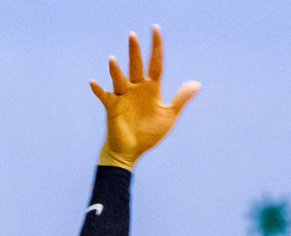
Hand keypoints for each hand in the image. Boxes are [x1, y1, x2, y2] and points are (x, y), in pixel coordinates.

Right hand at [90, 25, 199, 169]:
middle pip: (136, 66)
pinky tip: (93, 83)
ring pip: (119, 79)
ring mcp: (123, 97)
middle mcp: (136, 88)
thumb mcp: (168, 115)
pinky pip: (105, 96)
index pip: (155, 63)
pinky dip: (99, 90)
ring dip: (116, 70)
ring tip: (113, 60)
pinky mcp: (112, 108)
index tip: (155, 29)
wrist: (131, 151)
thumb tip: (197, 84)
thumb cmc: (148, 133)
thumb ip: (180, 99)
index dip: (156, 47)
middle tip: (132, 35)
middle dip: (134, 51)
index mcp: (151, 88)